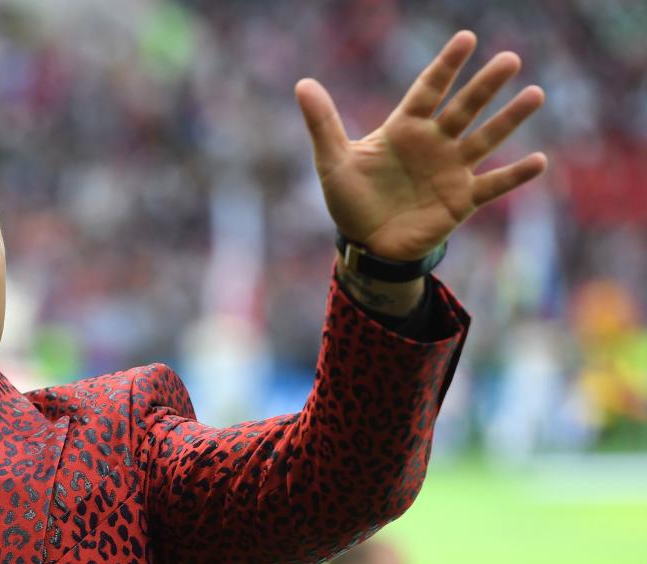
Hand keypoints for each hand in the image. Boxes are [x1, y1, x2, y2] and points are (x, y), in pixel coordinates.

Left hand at [296, 30, 546, 261]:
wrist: (366, 244)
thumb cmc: (352, 200)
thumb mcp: (333, 161)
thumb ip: (322, 123)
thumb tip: (302, 83)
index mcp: (404, 128)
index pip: (429, 90)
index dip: (446, 66)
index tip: (467, 39)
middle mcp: (434, 143)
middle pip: (463, 108)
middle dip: (485, 85)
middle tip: (510, 59)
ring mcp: (451, 169)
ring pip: (485, 138)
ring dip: (509, 119)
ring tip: (535, 94)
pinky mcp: (461, 199)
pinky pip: (493, 184)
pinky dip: (515, 175)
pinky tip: (540, 160)